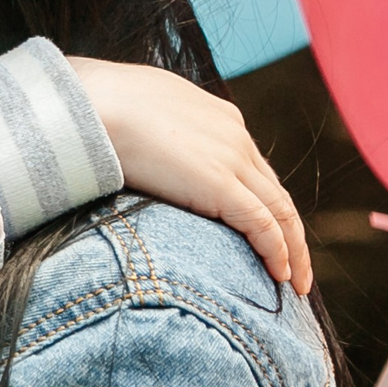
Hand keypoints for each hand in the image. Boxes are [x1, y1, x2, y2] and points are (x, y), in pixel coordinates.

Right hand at [68, 57, 311, 294]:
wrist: (92, 104)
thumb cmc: (100, 106)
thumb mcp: (144, 112)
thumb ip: (160, 132)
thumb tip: (146, 151)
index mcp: (220, 117)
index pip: (253, 169)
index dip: (264, 204)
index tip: (267, 233)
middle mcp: (235, 136)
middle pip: (276, 192)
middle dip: (290, 233)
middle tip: (295, 267)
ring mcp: (232, 158)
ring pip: (281, 212)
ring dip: (293, 250)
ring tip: (295, 282)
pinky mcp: (221, 184)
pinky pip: (263, 226)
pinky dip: (278, 252)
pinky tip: (280, 275)